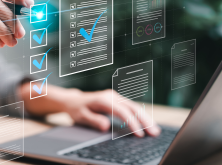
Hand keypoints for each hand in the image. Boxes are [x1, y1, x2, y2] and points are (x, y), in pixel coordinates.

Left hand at [20, 84, 160, 137]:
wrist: (74, 100)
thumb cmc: (77, 109)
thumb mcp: (81, 116)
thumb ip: (93, 120)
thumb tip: (106, 126)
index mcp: (103, 99)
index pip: (122, 111)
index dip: (132, 123)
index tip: (139, 134)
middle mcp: (112, 96)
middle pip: (132, 107)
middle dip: (145, 120)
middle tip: (154, 133)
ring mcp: (115, 97)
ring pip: (134, 106)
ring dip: (145, 118)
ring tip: (155, 130)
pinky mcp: (117, 100)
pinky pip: (131, 108)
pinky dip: (140, 116)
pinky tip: (146, 124)